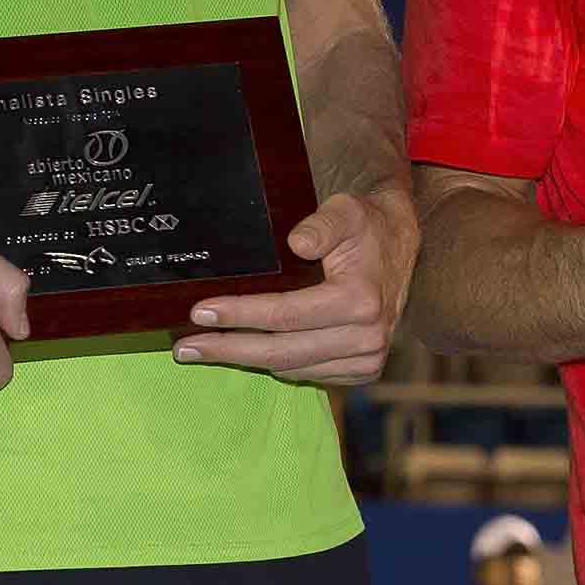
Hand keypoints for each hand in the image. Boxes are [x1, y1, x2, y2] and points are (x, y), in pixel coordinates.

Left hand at [175, 185, 416, 386]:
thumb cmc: (365, 225)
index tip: (200, 312)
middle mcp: (367, 338)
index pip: (286, 315)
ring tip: (205, 350)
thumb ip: (322, 223)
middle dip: (228, 349)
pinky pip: (307, 375)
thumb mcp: (346, 210)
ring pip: (291, 369)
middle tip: (185, 347)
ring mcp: (367, 360)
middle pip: (282, 352)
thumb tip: (297, 243)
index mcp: (360, 300)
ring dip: (245, 360)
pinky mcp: (362, 371)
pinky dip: (274, 365)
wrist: (399, 244)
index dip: (240, 315)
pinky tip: (245, 352)